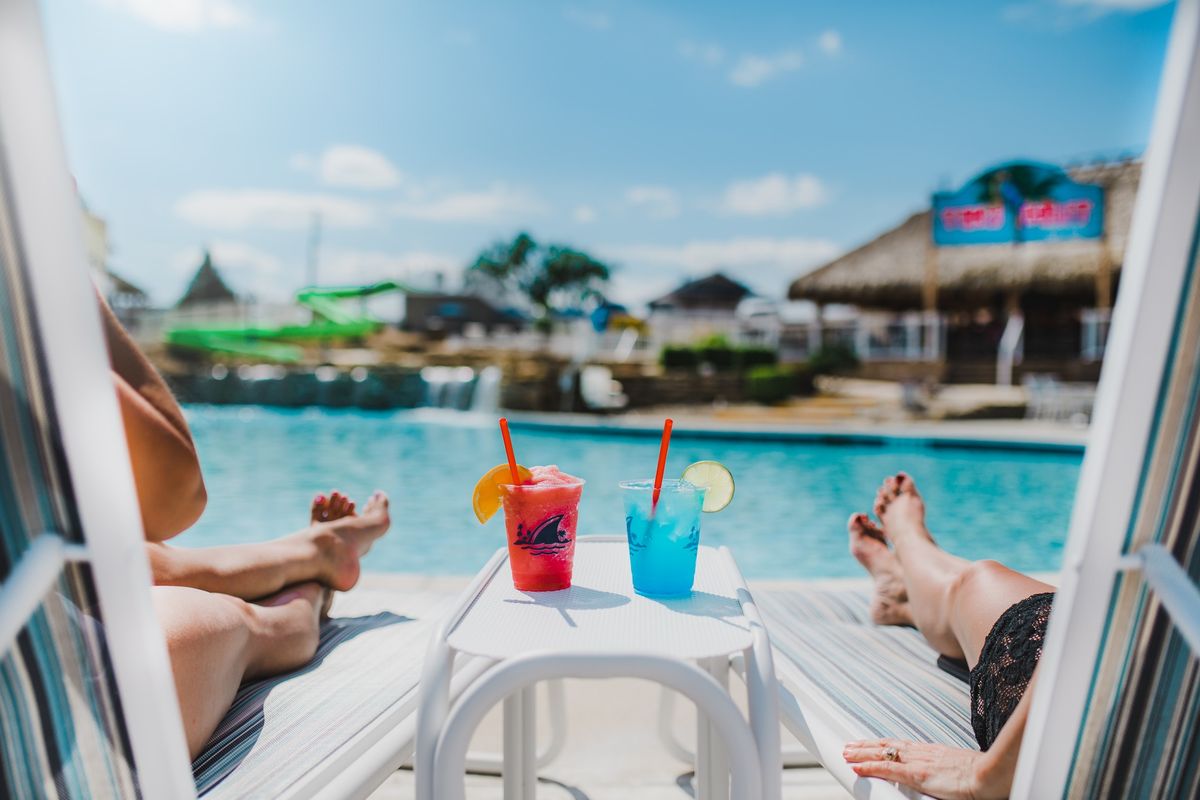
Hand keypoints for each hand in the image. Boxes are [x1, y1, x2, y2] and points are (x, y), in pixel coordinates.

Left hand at [843, 739, 1005, 799]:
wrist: (991, 775)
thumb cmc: (982, 773)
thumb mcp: (957, 767)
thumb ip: (942, 769)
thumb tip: (938, 775)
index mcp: (932, 751)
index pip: (900, 745)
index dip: (882, 744)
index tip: (869, 743)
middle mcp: (922, 752)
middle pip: (888, 745)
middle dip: (867, 746)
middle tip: (849, 746)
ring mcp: (918, 762)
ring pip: (883, 753)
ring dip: (863, 753)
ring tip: (847, 753)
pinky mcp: (918, 775)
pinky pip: (888, 769)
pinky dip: (870, 767)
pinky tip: (857, 767)